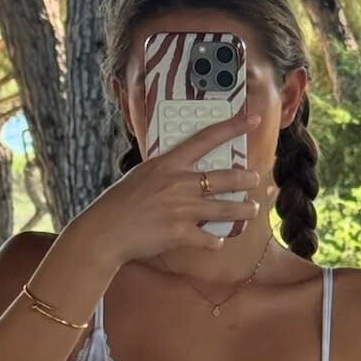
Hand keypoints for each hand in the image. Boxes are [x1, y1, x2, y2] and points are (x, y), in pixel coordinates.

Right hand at [72, 107, 277, 267]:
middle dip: (248, 179)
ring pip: (228, 209)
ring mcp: (182, 209)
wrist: (105, 230)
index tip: (254, 119)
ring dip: (245, 209)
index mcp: (169, 163)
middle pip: (228, 177)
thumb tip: (189, 168)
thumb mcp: (143, 174)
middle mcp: (179, 183)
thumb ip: (168, 169)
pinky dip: (216, 240)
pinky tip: (216, 240)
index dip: (233, 127)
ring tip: (251, 209)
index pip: (207, 138)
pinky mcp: (180, 234)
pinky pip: (211, 238)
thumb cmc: (122, 201)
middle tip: (255, 180)